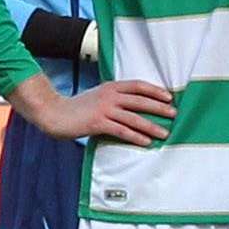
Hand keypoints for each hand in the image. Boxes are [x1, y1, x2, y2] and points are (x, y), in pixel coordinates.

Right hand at [29, 78, 174, 144]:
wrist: (54, 113)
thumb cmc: (76, 107)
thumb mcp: (97, 96)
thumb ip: (113, 98)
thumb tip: (132, 107)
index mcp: (110, 87)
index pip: (138, 86)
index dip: (154, 90)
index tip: (168, 97)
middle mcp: (109, 96)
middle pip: (140, 100)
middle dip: (159, 107)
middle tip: (174, 114)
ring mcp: (104, 109)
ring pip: (134, 117)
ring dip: (151, 126)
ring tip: (164, 133)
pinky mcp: (98, 123)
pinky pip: (122, 130)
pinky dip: (135, 136)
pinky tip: (146, 142)